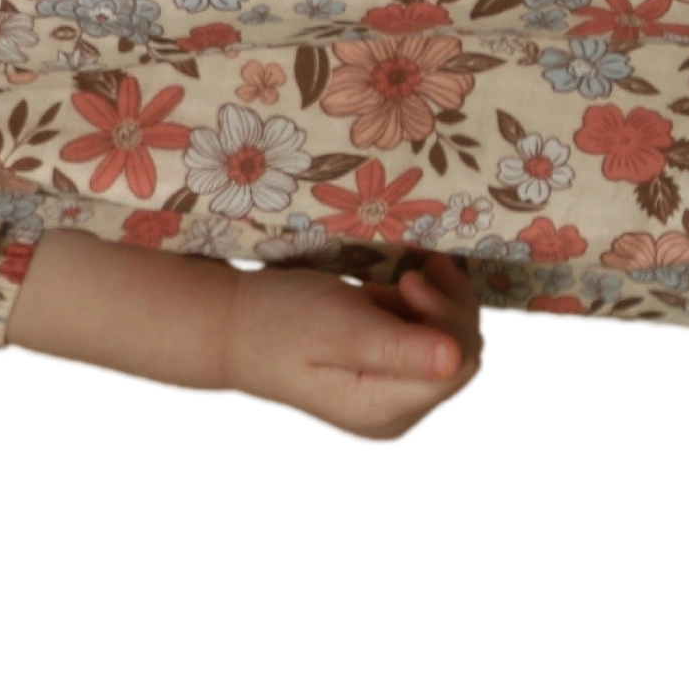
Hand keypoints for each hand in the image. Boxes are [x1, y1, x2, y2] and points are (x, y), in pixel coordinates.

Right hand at [224, 250, 491, 450]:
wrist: (230, 328)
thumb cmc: (277, 322)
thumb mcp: (336, 327)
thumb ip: (394, 347)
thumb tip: (454, 358)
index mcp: (381, 411)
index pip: (456, 369)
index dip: (448, 319)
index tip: (412, 279)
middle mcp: (392, 416)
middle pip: (458, 363)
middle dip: (447, 311)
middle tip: (415, 273)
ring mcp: (388, 401)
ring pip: (446, 352)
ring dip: (436, 309)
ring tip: (411, 276)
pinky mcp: (382, 381)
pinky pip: (423, 348)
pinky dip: (420, 314)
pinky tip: (402, 289)